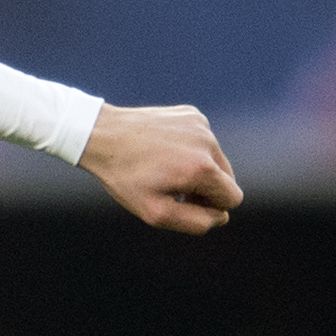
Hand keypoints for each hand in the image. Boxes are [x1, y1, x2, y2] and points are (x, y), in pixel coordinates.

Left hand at [81, 103, 241, 233]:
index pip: (233, 198)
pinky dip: (189, 150)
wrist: (102, 136)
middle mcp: (208, 143)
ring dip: (198, 169)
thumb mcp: (155, 212)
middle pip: (227, 178)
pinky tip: (163, 151)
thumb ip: (195, 222)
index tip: (186, 204)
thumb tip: (221, 217)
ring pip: (215, 159)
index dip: (212, 207)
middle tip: (173, 191)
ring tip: (165, 171)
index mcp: (202, 169)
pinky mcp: (192, 114)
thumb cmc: (125, 178)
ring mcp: (201, 125)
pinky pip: (202, 141)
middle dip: (206, 189)